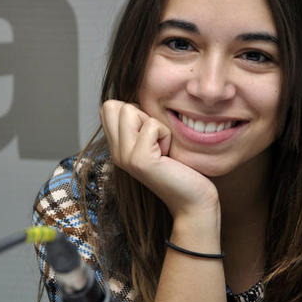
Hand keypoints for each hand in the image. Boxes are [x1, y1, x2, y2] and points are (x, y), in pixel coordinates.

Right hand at [100, 100, 219, 219]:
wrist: (193, 201)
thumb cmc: (181, 169)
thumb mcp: (155, 142)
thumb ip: (141, 125)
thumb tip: (136, 100)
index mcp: (117, 147)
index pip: (108, 107)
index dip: (133, 110)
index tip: (150, 133)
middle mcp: (116, 152)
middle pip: (113, 105)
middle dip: (140, 113)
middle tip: (155, 139)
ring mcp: (124, 156)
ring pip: (128, 110)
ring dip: (153, 123)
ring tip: (162, 147)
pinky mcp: (139, 160)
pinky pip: (152, 126)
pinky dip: (166, 135)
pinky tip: (169, 155)